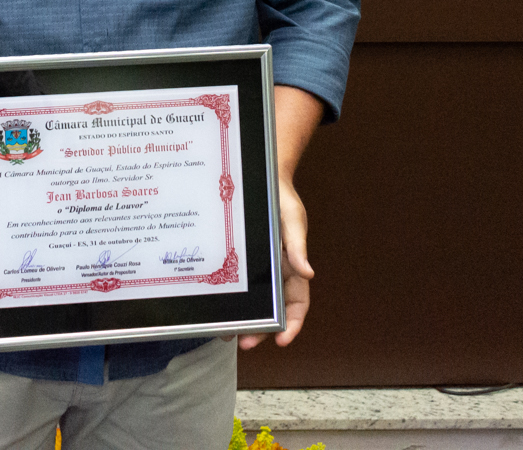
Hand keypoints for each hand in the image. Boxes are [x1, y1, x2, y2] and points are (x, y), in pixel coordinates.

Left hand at [240, 176, 311, 349]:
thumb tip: (308, 272)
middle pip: (271, 311)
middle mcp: (274, 275)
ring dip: (241, 321)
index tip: (282, 340)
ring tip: (225, 335)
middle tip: (245, 343)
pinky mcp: (238, 263)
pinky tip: (214, 309)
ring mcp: (255, 271)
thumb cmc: (284, 200)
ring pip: (251, 303)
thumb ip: (298, 245)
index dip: (293, 324)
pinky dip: (227, 299)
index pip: (297, 304)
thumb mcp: (293, 220)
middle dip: (261, 331)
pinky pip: (234, 285)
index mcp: (292, 268)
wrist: (262, 178)